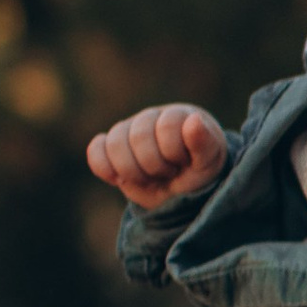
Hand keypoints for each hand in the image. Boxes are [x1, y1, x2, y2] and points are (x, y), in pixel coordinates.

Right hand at [87, 103, 224, 208]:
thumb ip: (204, 142)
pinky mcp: (110, 147)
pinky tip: (118, 179)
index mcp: (177, 115)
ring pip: (115, 144)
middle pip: (139, 137)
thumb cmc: (199, 171)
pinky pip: (96, 150)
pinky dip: (104, 167)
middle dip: (155, 166)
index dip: (174, 153)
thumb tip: (194, 120)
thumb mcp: (210, 161)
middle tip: (169, 173)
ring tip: (149, 178)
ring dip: (133, 171)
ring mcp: (128, 131)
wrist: (183, 191)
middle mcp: (150, 118)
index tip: (185, 163)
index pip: (166, 127)